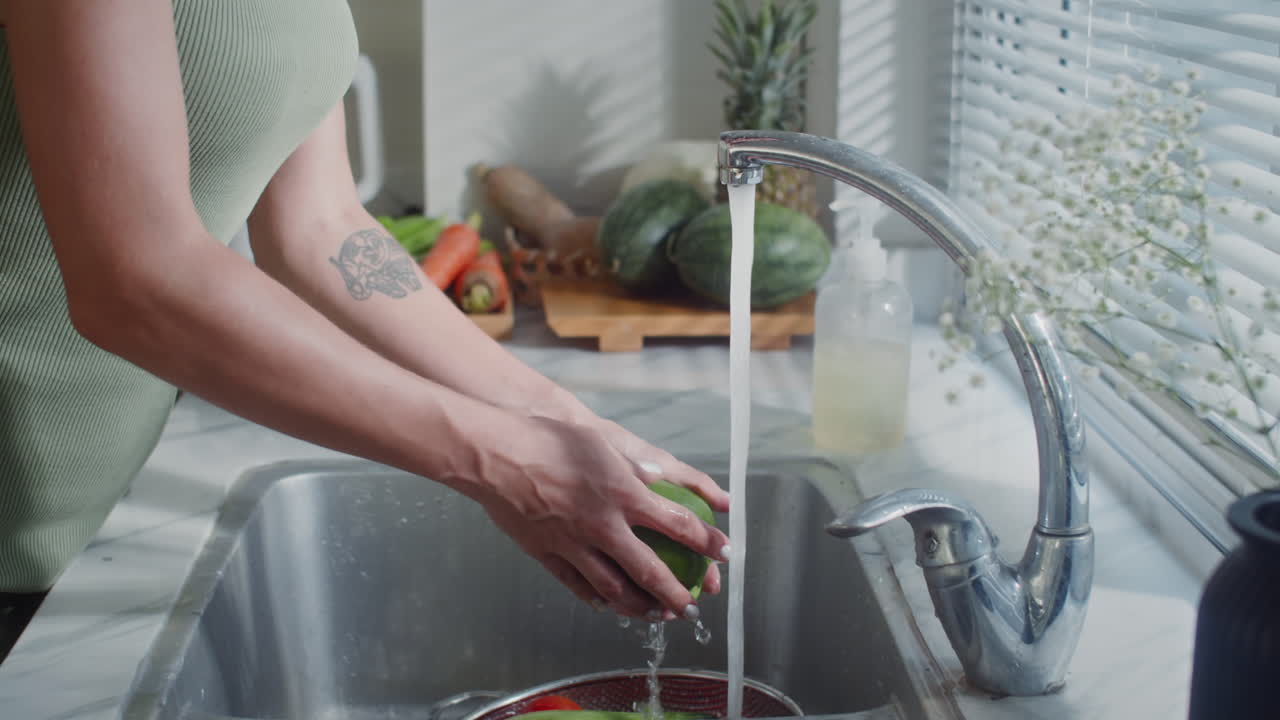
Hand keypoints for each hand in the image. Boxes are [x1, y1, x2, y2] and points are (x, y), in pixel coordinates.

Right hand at [469, 416, 729, 618]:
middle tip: (693, 608)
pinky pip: (576, 584)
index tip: (725, 554)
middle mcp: (603, 524)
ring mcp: (573, 543)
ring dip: (639, 606)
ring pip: (613, 587)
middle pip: (650, 570)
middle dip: (677, 594)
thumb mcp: (603, 443)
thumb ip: (638, 466)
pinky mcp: (545, 552)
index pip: (678, 524)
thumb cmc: (549, 439)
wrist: (495, 453)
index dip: (706, 542)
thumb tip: (665, 477)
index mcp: (623, 493)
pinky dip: (596, 598)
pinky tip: (607, 605)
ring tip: (655, 617)